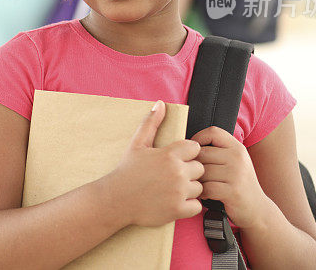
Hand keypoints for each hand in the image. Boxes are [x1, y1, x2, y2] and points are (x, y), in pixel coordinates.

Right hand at [104, 101, 203, 227]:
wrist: (116, 199)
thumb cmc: (127, 171)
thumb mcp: (137, 143)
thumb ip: (152, 122)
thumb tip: (161, 104)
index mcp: (169, 154)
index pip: (195, 148)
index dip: (187, 154)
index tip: (175, 160)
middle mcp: (177, 172)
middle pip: (200, 168)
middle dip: (189, 171)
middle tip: (172, 175)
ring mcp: (178, 192)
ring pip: (199, 187)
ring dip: (189, 189)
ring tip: (172, 188)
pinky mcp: (177, 210)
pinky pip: (196, 206)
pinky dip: (188, 205)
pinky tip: (174, 201)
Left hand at [190, 126, 270, 229]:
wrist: (257, 209)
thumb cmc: (238, 184)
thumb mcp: (234, 161)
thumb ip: (218, 151)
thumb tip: (188, 144)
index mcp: (237, 148)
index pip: (213, 132)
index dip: (198, 138)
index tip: (193, 151)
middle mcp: (238, 158)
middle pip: (202, 153)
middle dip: (194, 165)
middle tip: (197, 175)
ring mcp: (236, 174)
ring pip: (202, 171)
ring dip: (198, 181)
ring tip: (203, 185)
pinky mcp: (233, 191)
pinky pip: (206, 188)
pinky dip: (202, 193)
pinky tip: (206, 195)